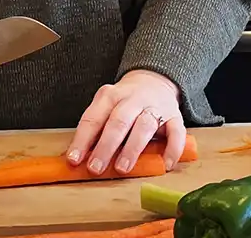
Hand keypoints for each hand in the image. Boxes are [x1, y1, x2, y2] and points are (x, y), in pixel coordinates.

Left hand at [65, 70, 184, 174]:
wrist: (154, 81)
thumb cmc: (124, 102)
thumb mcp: (107, 106)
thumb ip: (97, 129)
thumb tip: (80, 158)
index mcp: (110, 96)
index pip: (93, 117)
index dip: (82, 139)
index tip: (74, 160)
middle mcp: (132, 99)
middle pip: (118, 121)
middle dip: (106, 146)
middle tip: (95, 168)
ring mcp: (155, 106)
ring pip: (144, 125)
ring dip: (132, 148)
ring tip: (122, 168)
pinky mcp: (175, 116)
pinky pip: (176, 132)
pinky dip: (172, 149)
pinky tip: (165, 165)